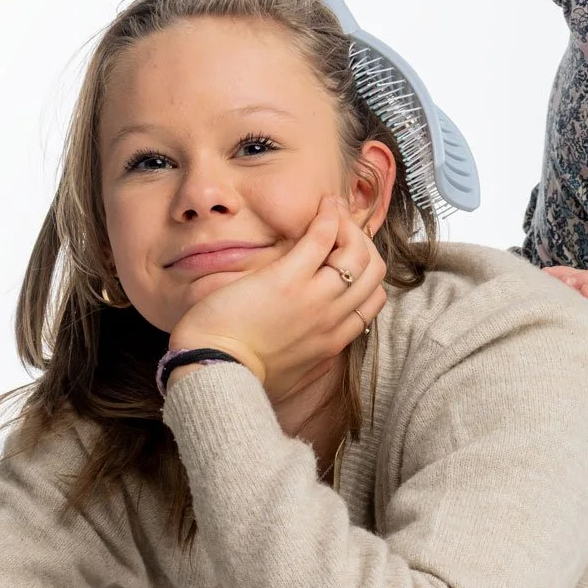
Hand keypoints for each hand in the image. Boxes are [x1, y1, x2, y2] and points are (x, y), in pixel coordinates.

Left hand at [168, 198, 387, 397]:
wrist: (213, 369)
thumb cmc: (242, 373)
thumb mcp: (292, 378)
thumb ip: (314, 365)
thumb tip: (325, 357)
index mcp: (333, 341)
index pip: (374, 299)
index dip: (366, 272)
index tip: (348, 257)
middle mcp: (331, 317)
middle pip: (373, 272)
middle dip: (363, 244)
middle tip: (342, 229)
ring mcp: (313, 298)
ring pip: (356, 252)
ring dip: (349, 225)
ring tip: (332, 211)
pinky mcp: (287, 279)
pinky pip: (322, 239)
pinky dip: (328, 218)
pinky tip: (322, 209)